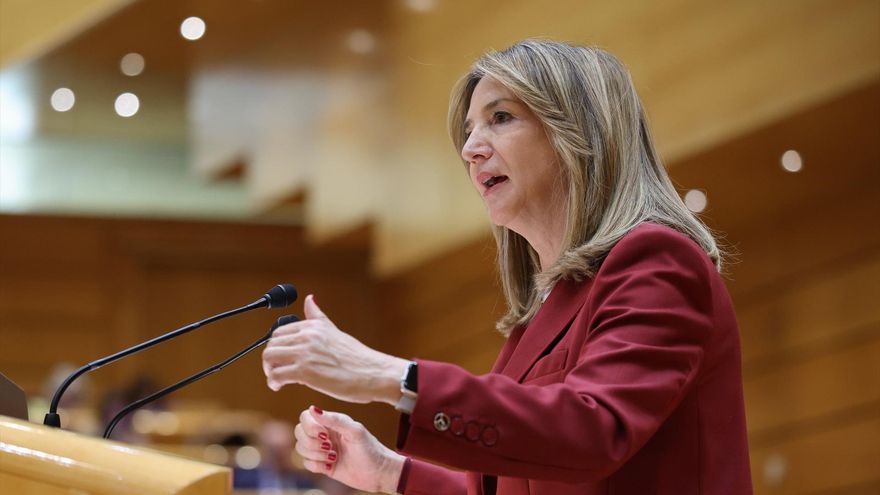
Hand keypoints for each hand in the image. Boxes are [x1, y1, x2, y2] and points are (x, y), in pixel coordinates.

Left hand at [262, 294, 408, 404]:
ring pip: (269, 358)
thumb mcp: (334, 331)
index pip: (280, 332)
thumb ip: (317, 317)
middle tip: (277, 371)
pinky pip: (276, 375)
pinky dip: (273, 382)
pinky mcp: (305, 371)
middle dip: (270, 359)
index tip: (281, 358)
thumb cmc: (358, 358)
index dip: (277, 347)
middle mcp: (307, 336)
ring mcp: (305, 353)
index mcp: (314, 326)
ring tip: (277, 379)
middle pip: (271, 344)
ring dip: (269, 370)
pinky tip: (279, 386)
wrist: (374, 373)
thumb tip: (310, 298)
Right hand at [294, 406, 404, 493]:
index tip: (324, 434)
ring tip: (333, 457)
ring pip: (300, 448)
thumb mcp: (355, 431)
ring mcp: (322, 450)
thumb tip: (313, 409)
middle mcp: (324, 434)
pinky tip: (331, 466)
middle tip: (329, 447)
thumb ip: (335, 420)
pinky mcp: (322, 465)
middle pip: (299, 432)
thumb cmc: (370, 449)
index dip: (309, 426)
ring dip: (315, 455)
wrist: (378, 473)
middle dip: (311, 442)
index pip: (305, 416)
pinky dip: (317, 466)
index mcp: (331, 422)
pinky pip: (306, 464)